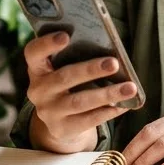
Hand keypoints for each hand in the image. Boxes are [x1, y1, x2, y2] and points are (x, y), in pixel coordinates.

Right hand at [25, 32, 136, 152]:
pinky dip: (108, 112)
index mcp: (37, 69)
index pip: (33, 52)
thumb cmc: (68, 86)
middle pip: (64, 77)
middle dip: (90, 70)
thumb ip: (75, 59)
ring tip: (130, 88)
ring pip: (80, 101)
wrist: (59, 123)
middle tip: (114, 63)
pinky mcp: (62, 129)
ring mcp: (49, 112)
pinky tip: (124, 105)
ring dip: (107, 94)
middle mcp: (38, 90)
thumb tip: (109, 52)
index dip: (47, 44)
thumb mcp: (63, 71)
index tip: (66, 36)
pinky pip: (88, 120)